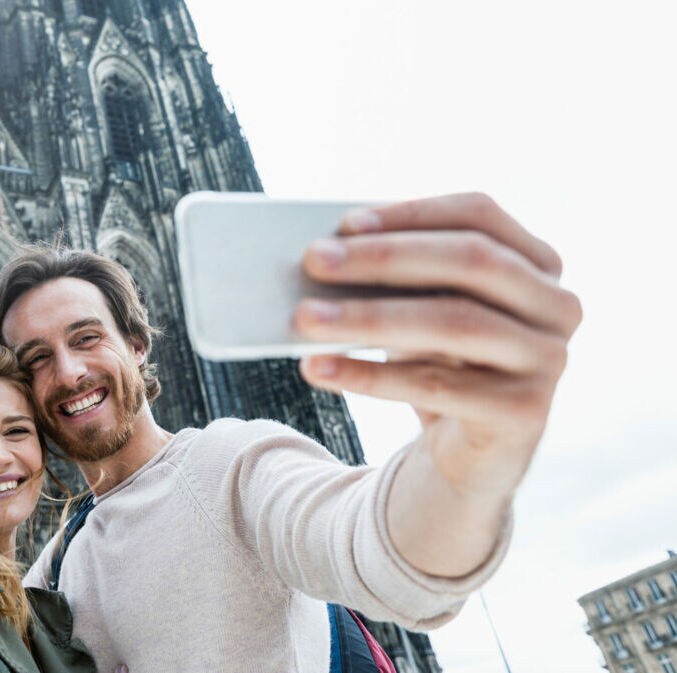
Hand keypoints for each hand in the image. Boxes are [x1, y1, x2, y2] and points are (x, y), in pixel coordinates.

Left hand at [294, 193, 581, 573]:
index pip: (479, 215)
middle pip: (471, 262)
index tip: (344, 223)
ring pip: (453, 324)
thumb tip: (325, 253)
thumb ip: (398, 276)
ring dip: (369, 318)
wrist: (470, 451)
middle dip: (385, 258)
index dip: (412, 214)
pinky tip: (320, 368)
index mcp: (537, 261)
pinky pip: (437, 387)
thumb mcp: (424, 308)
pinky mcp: (524, 412)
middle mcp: (556, 305)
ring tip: (306, 318)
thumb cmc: (442, 360)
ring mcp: (547, 360)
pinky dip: (370, 376)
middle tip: (314, 261)